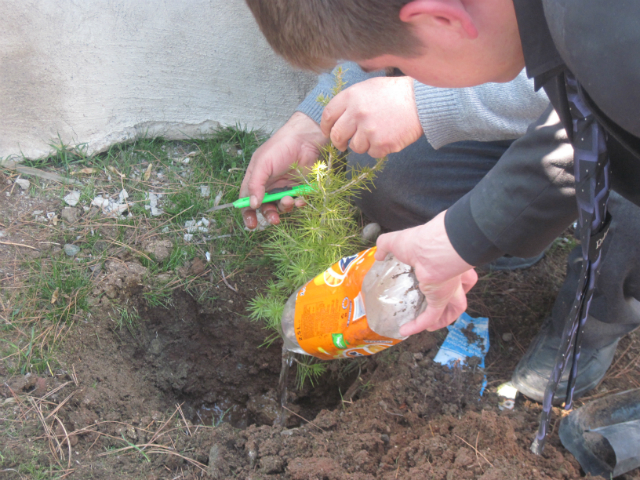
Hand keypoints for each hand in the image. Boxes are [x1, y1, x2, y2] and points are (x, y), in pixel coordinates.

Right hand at [240, 112, 327, 228]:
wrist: (305, 139)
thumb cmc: (280, 147)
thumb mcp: (262, 165)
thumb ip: (255, 185)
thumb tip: (252, 205)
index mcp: (256, 178)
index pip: (248, 200)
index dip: (248, 213)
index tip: (251, 225)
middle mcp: (270, 185)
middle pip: (266, 207)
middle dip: (269, 215)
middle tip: (274, 220)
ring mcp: (285, 187)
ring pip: (282, 207)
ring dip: (285, 207)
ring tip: (289, 200)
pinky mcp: (300, 188)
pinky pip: (298, 202)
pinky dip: (299, 203)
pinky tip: (300, 199)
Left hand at [320, 76, 422, 157]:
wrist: (421, 101)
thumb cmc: (394, 93)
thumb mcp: (368, 88)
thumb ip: (350, 101)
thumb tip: (336, 119)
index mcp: (351, 97)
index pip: (328, 115)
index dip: (326, 127)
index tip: (328, 132)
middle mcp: (357, 113)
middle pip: (337, 135)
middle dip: (339, 142)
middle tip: (344, 144)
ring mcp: (369, 130)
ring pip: (355, 147)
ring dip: (363, 144)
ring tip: (376, 134)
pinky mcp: (382, 143)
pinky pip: (372, 153)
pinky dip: (378, 149)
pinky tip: (387, 137)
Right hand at [374, 211, 477, 334]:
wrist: (431, 248)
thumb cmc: (421, 241)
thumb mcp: (397, 240)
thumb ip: (386, 245)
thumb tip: (378, 255)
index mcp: (448, 261)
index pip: (459, 274)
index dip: (458, 280)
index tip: (445, 281)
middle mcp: (453, 277)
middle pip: (459, 294)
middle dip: (453, 303)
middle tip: (440, 308)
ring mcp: (447, 290)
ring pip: (452, 309)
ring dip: (442, 320)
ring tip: (429, 327)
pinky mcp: (439, 300)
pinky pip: (430, 317)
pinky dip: (418, 326)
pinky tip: (405, 331)